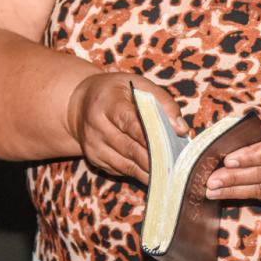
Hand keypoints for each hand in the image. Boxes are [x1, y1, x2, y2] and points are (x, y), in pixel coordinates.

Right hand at [65, 73, 184, 183]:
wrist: (79, 105)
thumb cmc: (117, 92)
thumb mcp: (139, 86)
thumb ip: (163, 103)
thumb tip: (181, 128)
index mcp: (107, 102)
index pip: (130, 122)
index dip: (150, 137)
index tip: (170, 146)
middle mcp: (96, 126)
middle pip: (129, 147)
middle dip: (155, 158)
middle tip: (177, 165)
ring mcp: (93, 146)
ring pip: (125, 164)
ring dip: (149, 170)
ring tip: (171, 173)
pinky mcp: (94, 159)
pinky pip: (120, 170)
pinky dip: (140, 174)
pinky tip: (156, 175)